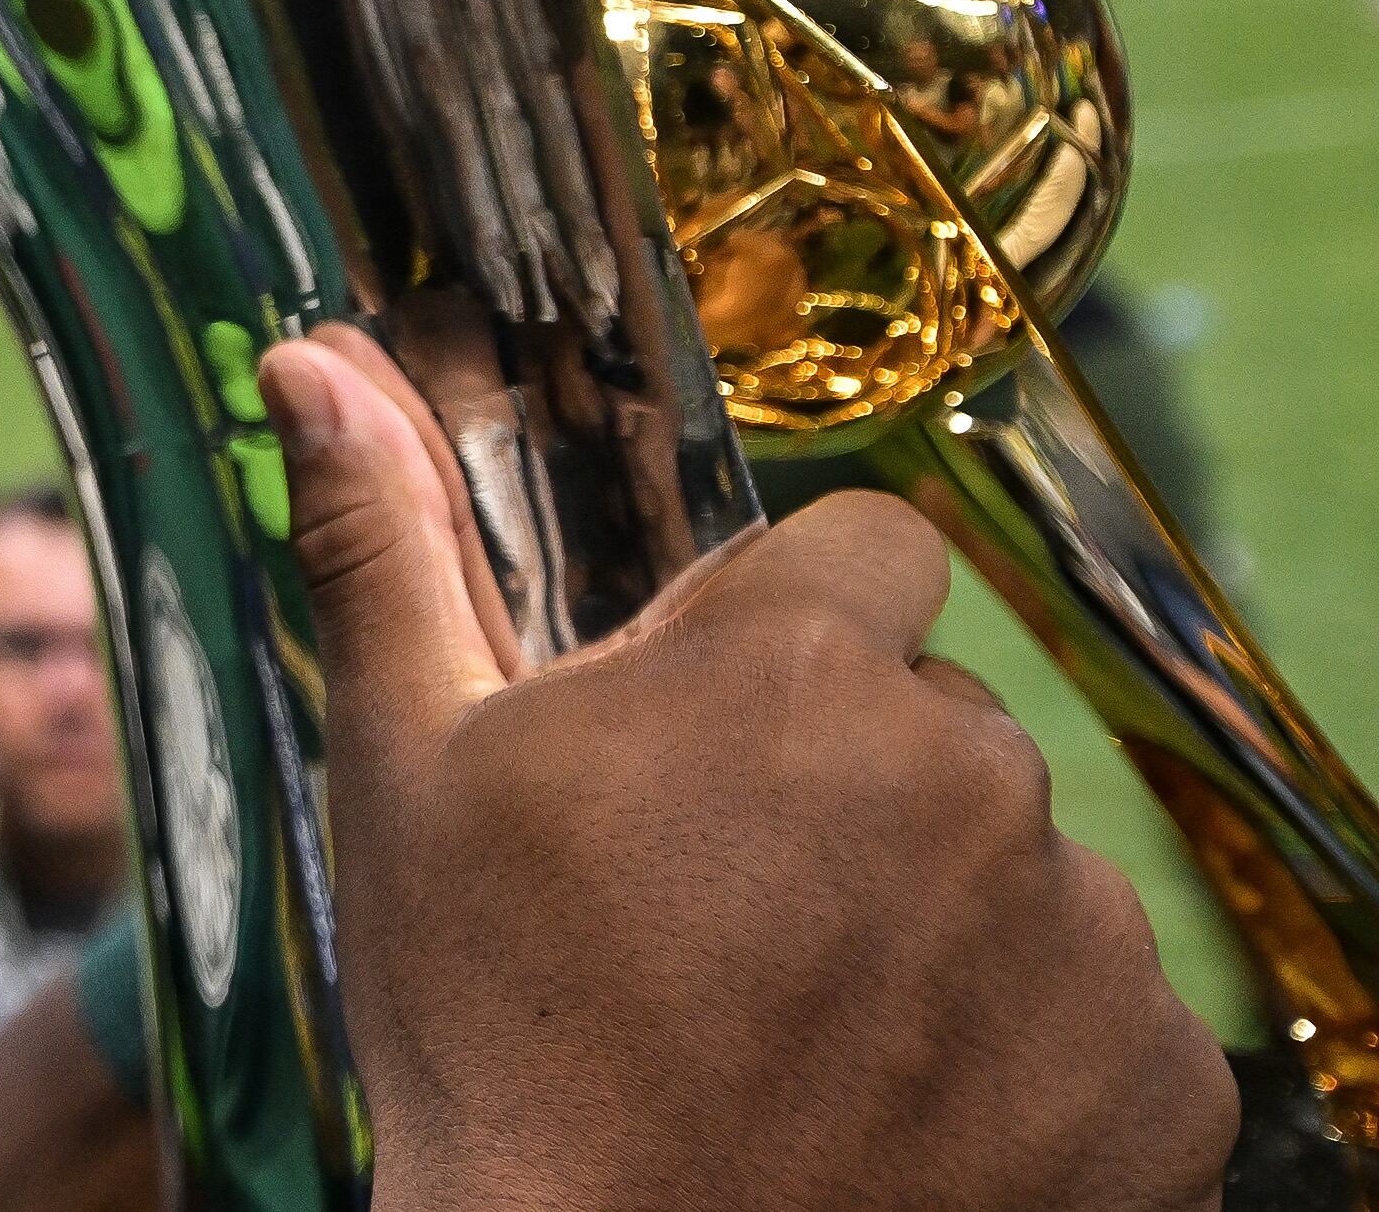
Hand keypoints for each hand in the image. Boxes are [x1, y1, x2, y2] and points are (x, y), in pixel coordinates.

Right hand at [260, 333, 1232, 1211]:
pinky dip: (1025, 1057)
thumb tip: (314, 361)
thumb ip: (386, 544)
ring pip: (1020, 868)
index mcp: (793, 666)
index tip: (705, 734)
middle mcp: (968, 773)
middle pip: (934, 718)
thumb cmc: (494, 1034)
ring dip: (937, 917)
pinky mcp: (1157, 1086)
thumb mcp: (405, 772)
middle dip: (848, 782)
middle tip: (718, 905)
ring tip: (798, 1025)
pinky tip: (894, 1111)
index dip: (780, 634)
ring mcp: (1080, 939)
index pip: (865, 553)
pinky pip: (1105, 1018)